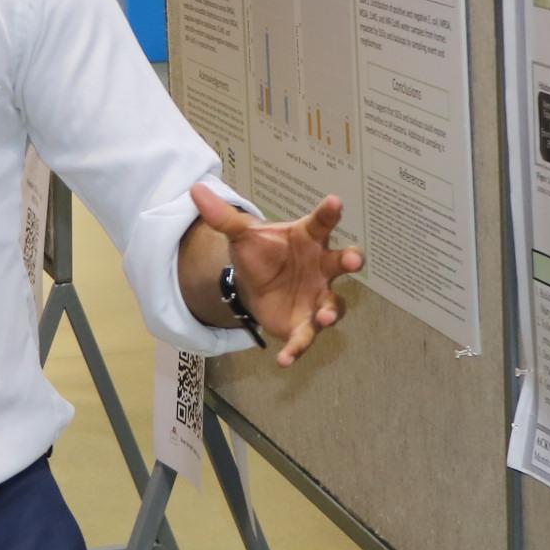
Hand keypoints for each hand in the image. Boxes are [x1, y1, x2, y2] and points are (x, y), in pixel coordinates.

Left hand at [193, 184, 363, 367]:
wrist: (253, 284)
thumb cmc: (260, 252)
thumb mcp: (241, 234)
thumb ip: (223, 216)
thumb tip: (195, 190)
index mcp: (308, 238)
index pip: (321, 222)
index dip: (329, 212)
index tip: (334, 201)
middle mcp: (320, 267)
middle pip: (340, 261)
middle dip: (349, 260)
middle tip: (353, 260)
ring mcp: (317, 297)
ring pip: (332, 304)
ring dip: (330, 312)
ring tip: (323, 318)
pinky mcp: (304, 323)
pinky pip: (305, 337)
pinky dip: (297, 349)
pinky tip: (284, 360)